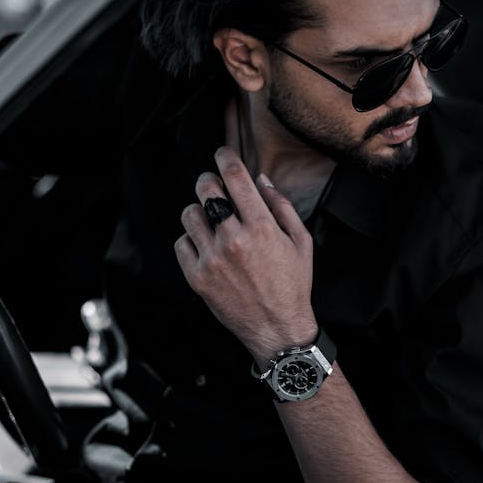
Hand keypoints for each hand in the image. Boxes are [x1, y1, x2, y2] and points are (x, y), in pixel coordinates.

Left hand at [175, 146, 316, 366]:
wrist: (278, 329)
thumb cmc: (293, 285)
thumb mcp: (301, 242)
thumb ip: (281, 206)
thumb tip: (260, 179)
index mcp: (261, 227)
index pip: (235, 177)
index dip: (225, 157)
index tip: (222, 154)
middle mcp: (234, 240)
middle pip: (206, 190)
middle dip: (208, 180)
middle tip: (212, 185)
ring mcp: (212, 260)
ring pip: (189, 215)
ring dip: (197, 211)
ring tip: (209, 220)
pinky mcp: (198, 278)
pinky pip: (181, 244)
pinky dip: (190, 240)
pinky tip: (204, 245)